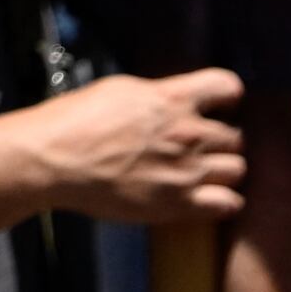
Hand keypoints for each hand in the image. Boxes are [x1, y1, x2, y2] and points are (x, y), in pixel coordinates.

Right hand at [20, 67, 247, 226]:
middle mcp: (188, 133)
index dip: (226, 96)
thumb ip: (159, 96)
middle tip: (201, 146)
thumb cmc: (76, 120)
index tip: (218, 105)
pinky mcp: (178, 204)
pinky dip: (224, 201)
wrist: (53, 159)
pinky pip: (229, 204)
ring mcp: (186, 171)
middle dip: (221, 139)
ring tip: (203, 172)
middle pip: (235, 136)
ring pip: (237, 169)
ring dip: (223, 170)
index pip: (229, 87)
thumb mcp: (120, 90)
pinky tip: (208, 197)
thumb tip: (175, 101)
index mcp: (173, 99)